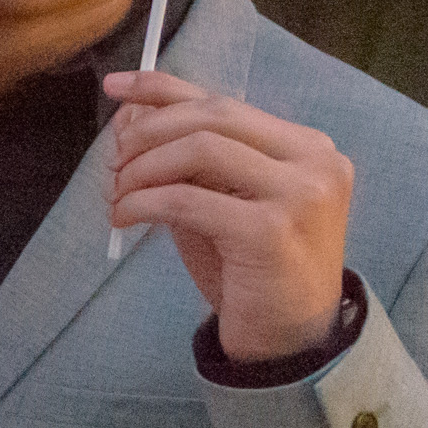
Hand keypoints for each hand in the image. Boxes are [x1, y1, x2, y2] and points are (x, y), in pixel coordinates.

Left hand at [105, 69, 353, 359]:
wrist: (288, 340)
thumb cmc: (250, 270)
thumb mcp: (219, 202)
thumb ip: (188, 159)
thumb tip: (129, 115)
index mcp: (306, 146)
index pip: (224, 101)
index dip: (163, 88)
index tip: (115, 86)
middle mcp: (314, 160)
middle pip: (211, 116)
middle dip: (148, 132)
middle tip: (113, 161)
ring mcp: (300, 193)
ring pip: (200, 148)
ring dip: (143, 167)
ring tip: (118, 195)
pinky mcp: (271, 230)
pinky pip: (188, 198)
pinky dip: (144, 202)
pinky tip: (125, 218)